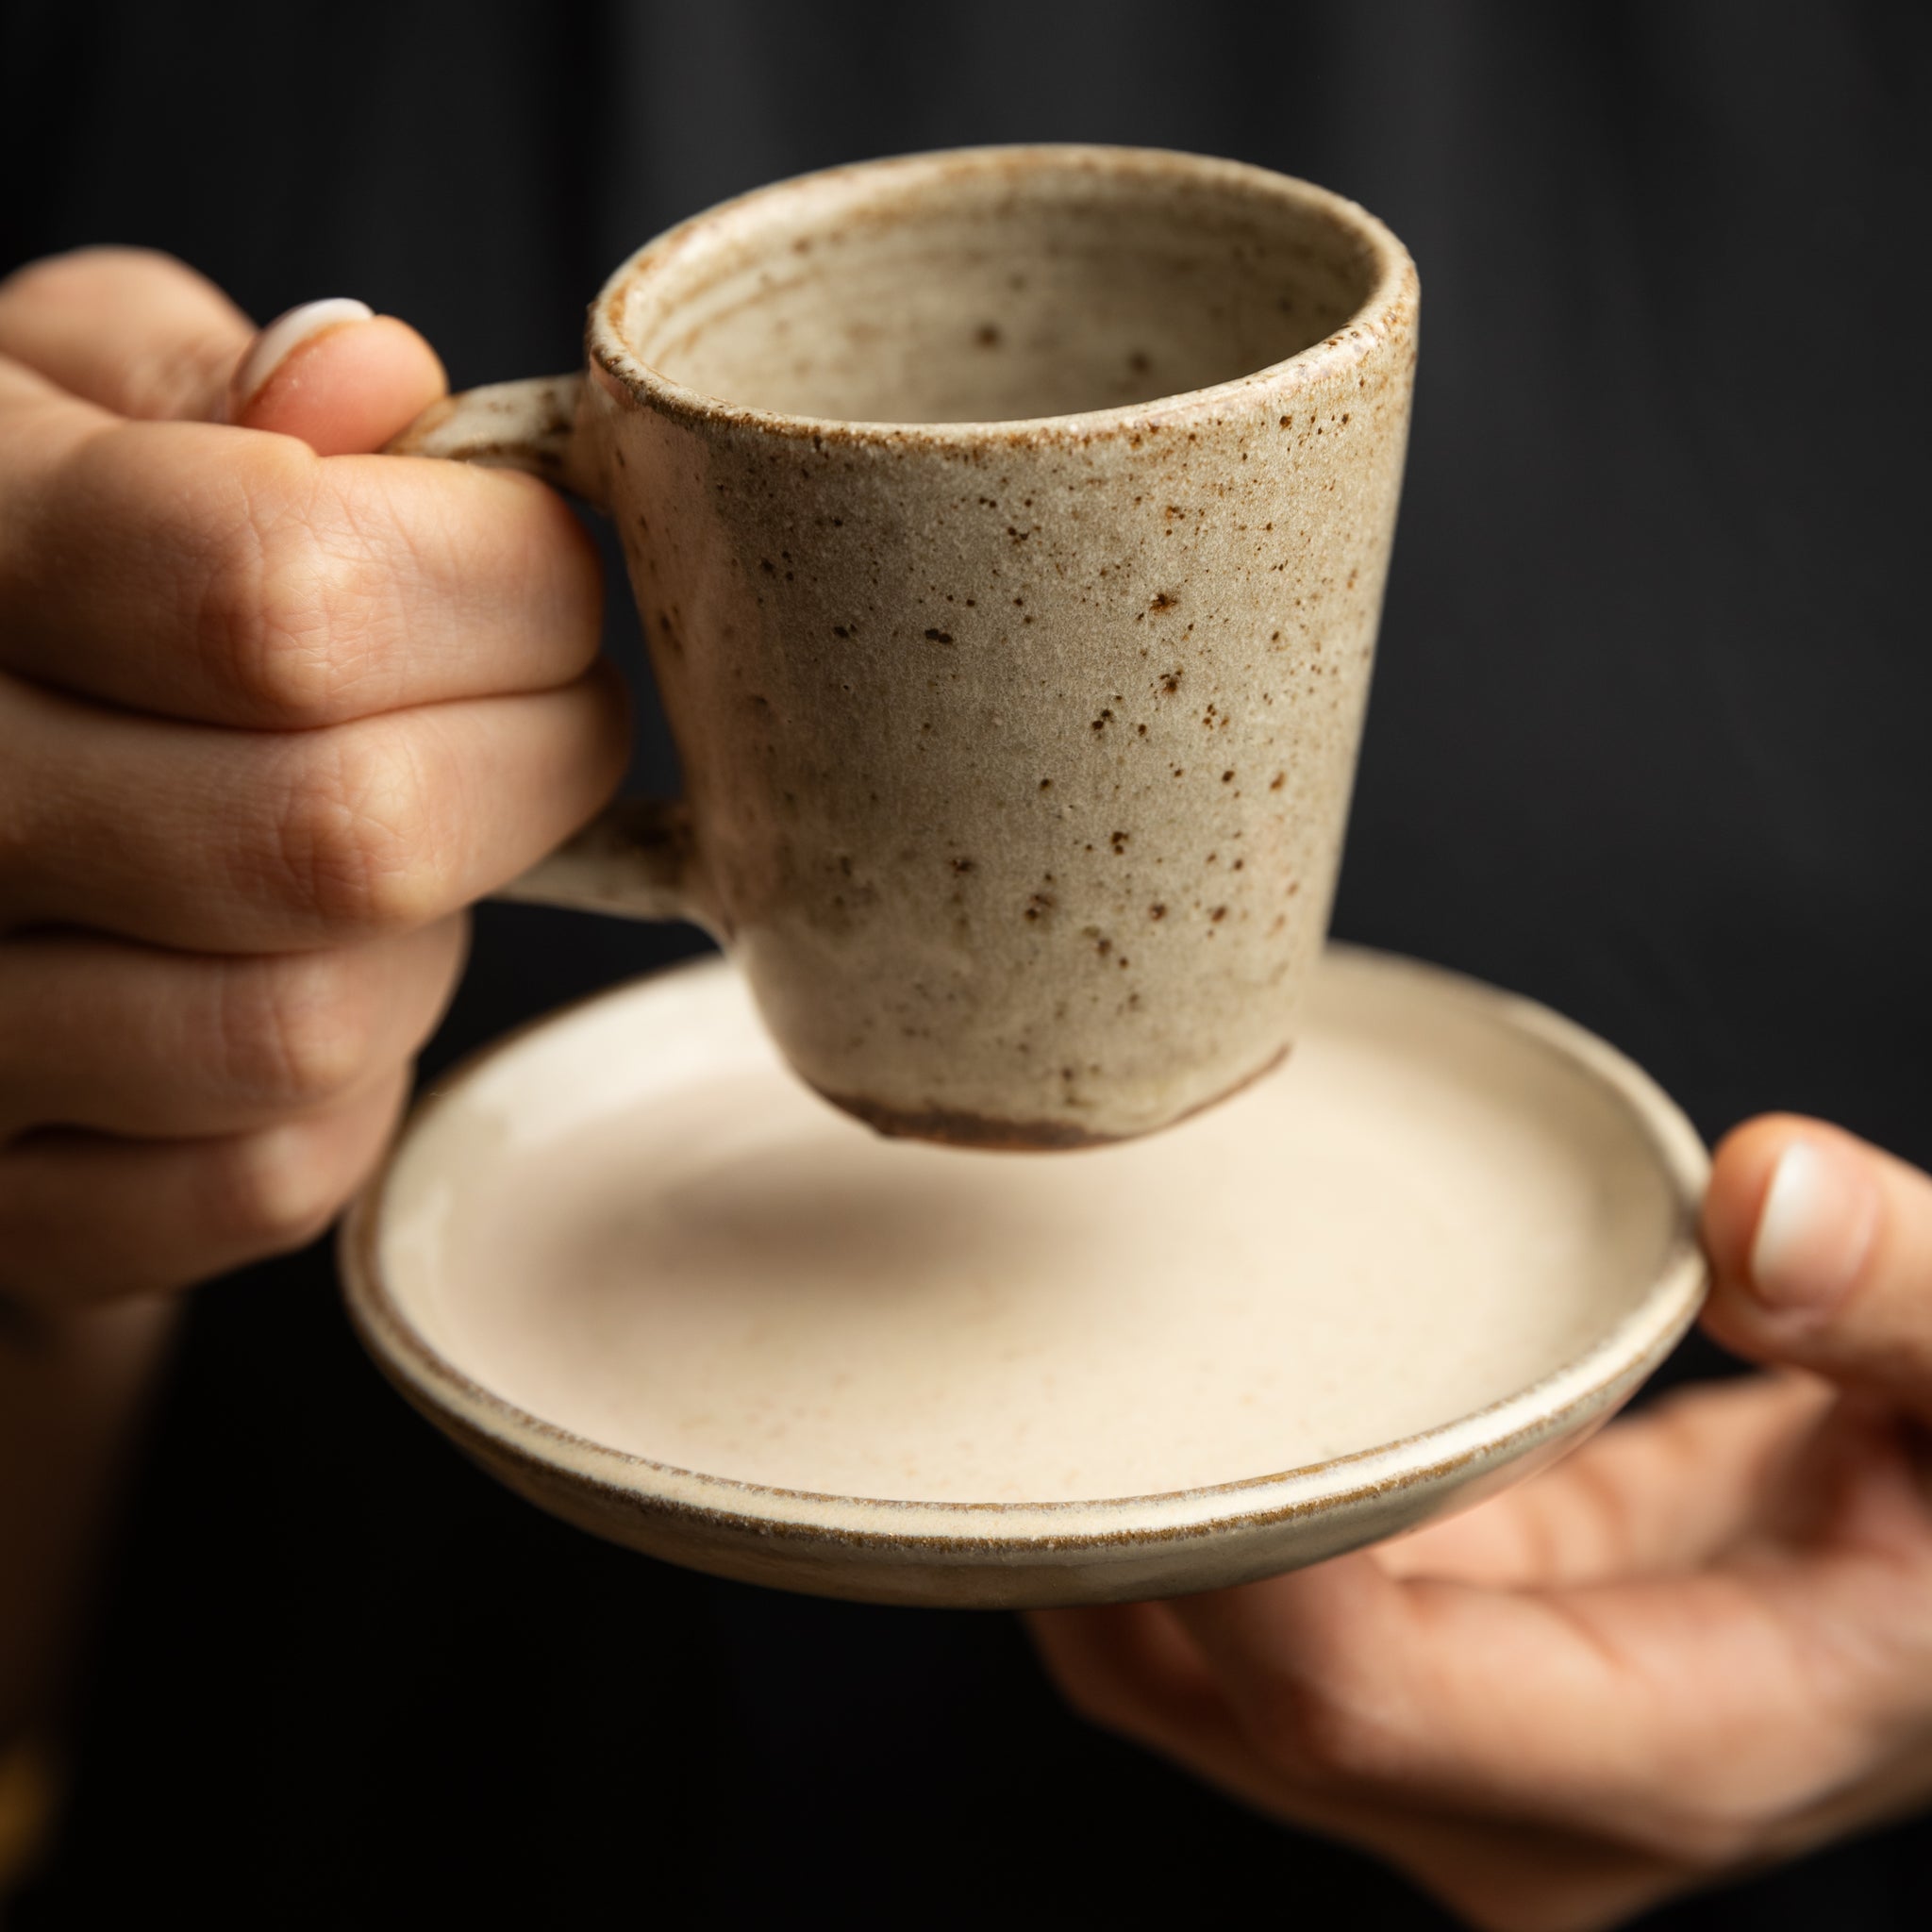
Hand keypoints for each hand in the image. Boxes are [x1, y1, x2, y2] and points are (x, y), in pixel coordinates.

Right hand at [0, 249, 626, 1309]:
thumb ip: (216, 381)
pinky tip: (310, 968)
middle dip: (531, 762)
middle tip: (548, 709)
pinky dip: (350, 1081)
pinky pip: (269, 1176)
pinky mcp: (13, 1198)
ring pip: (310, 1029)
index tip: (551, 572)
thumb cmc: (27, 577)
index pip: (279, 598)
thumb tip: (370, 383)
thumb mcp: (69, 392)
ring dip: (423, 932)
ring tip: (397, 838)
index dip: (503, 586)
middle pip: (341, 837)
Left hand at [1031, 1116, 1931, 1931]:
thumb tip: (1768, 1200)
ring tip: (1052, 1345)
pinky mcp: (1417, 1681)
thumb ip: (1907, 1296)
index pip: (1361, 1703)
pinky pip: (1216, 1627)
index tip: (1126, 1385)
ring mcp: (1454, 1764)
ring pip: (1176, 1678)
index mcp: (1684, 1748)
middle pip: (1215, 1700)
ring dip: (1098, 1524)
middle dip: (1105, 1531)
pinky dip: (1155, 1519)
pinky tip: (1140, 1391)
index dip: (1218, 1556)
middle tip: (1030, 1329)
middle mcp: (1531, 1804)